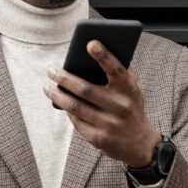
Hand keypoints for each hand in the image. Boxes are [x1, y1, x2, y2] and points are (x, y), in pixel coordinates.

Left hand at [42, 40, 161, 168]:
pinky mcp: (98, 138)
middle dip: (64, 78)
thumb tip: (93, 56)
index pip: (117, 70)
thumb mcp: (133, 91)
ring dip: (57, 95)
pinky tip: (59, 101)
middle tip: (51, 70)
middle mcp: (120, 107)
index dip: (104, 56)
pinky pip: (76, 120)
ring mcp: (109, 124)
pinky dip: (65, 109)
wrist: (139, 144)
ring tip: (47, 86)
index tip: (90, 43)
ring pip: (75, 106)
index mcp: (130, 90)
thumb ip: (120, 74)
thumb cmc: (130, 109)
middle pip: (86, 89)